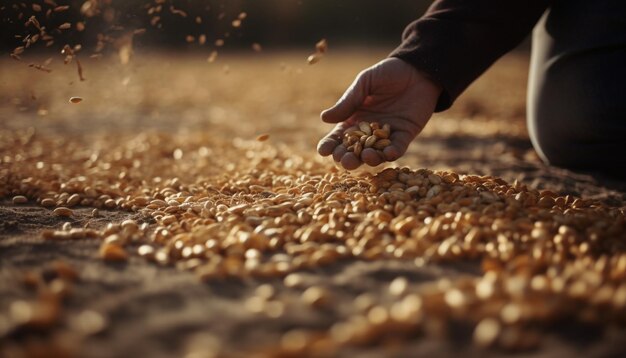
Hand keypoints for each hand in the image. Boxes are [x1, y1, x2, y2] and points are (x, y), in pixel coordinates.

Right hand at [317, 57, 441, 169]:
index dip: (329, 145)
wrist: (418, 69)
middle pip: (354, 151)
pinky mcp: (405, 135)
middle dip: (347, 158)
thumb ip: (348, 101)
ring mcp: (387, 135)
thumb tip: (324, 118)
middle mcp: (368, 131)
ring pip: (375, 154)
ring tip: (365, 157)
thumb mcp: (365, 83)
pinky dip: (393, 153)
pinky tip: (388, 154)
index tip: (323, 151)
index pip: (338, 137)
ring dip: (369, 159)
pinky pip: (398, 148)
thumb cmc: (387, 73)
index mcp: (354, 119)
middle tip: (344, 160)